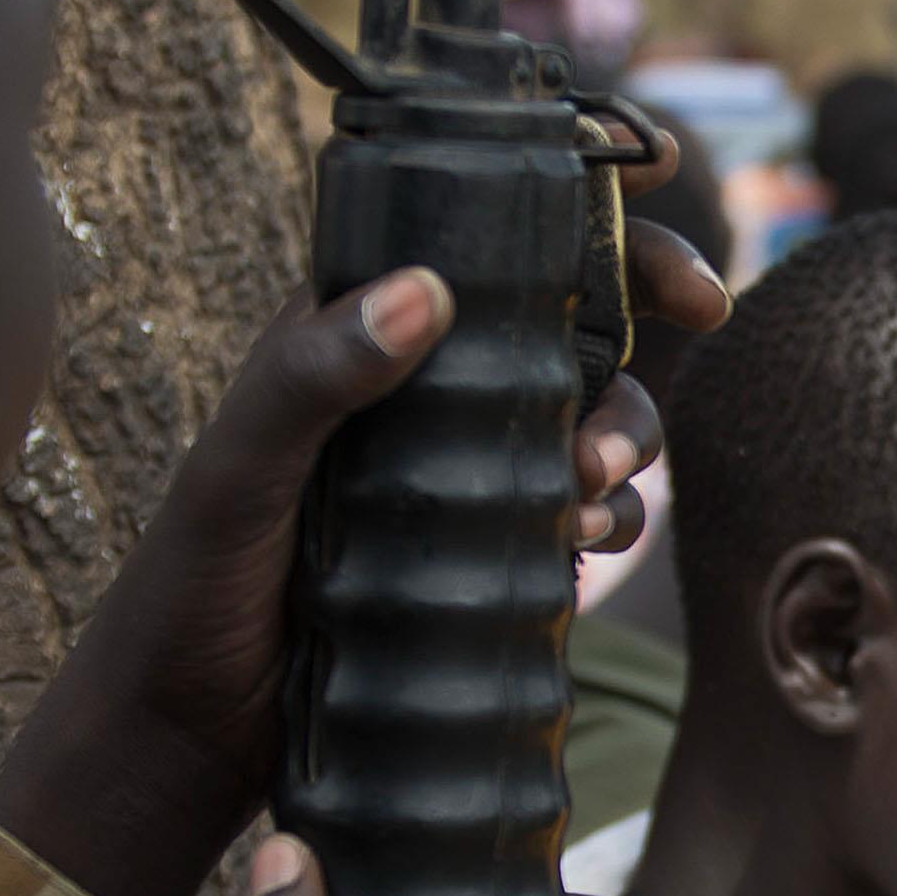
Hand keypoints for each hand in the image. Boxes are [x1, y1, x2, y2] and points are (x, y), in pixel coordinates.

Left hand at [0, 224, 730, 895]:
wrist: (190, 731)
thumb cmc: (190, 583)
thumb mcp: (239, 468)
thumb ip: (313, 375)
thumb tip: (424, 291)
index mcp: (356, 327)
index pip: (473, 231)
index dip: (575, 191)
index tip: (661, 164)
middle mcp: (418, 386)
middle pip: (563, 312)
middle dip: (646, 303)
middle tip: (706, 307)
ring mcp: (460, 467)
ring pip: (587, 412)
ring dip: (627, 426)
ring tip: (596, 476)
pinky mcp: (487, 548)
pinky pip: (582, 509)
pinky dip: (612, 510)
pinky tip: (587, 537)